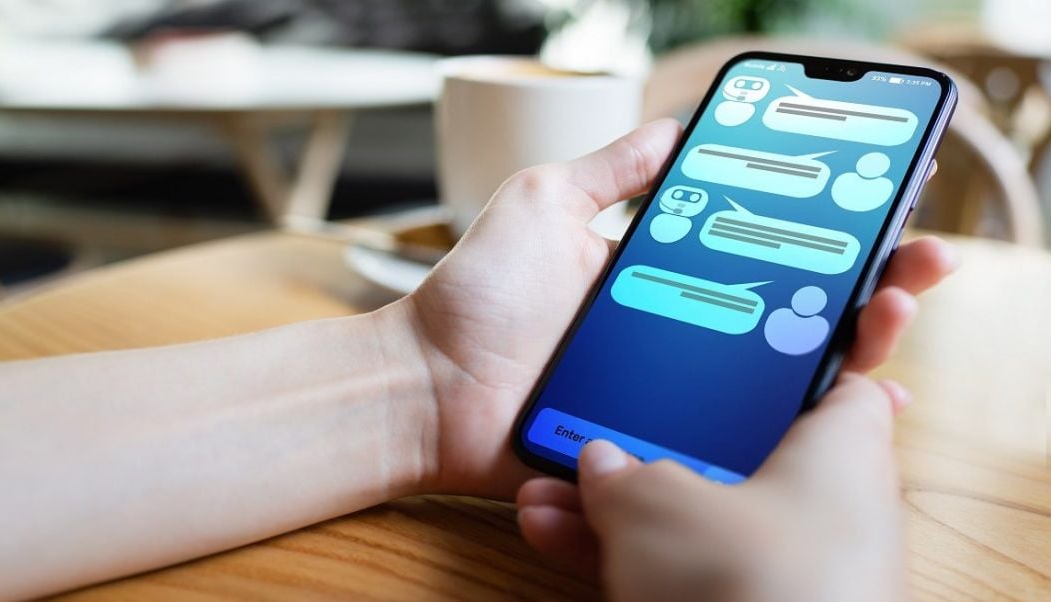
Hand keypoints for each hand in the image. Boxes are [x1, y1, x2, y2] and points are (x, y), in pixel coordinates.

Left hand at [395, 119, 956, 497]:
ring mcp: (676, 393)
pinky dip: (808, 430)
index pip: (763, 252)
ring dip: (855, 352)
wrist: (428, 387)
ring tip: (896, 319)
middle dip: (865, 288)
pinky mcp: (663, 445)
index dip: (824, 237)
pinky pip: (745, 442)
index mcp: (663, 277)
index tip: (880, 213)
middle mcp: (683, 334)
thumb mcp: (545, 203)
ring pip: (785, 379)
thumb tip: (674, 126)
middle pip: (792, 315)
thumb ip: (612, 170)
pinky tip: (861, 408)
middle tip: (918, 266)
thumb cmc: (478, 296)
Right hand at [516, 375, 909, 601]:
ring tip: (546, 489)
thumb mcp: (662, 507)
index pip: (832, 375)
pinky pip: (679, 568)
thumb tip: (602, 464)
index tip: (733, 326)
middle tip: (604, 414)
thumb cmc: (746, 586)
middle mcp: (821, 508)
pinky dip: (624, 554)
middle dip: (655, 439)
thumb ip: (627, 473)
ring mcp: (780, 566)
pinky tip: (554, 533)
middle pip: (734, 449)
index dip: (785, 345)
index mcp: (838, 451)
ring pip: (692, 516)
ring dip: (617, 506)